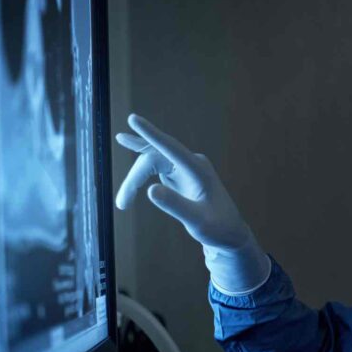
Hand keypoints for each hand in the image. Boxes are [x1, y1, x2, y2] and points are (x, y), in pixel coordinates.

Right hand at [115, 114, 269, 293]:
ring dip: (135, 180)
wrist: (229, 233)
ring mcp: (185, 167)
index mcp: (198, 170)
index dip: (150, 133)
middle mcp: (191, 163)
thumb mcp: (197, 221)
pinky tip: (128, 160)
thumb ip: (175, 205)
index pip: (170, 147)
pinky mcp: (180, 173)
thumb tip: (150, 190)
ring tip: (123, 203)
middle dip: (134, 178)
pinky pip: (155, 167)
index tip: (132, 118)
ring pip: (151, 163)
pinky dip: (140, 176)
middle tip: (122, 203)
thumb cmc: (218, 228)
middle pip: (153, 158)